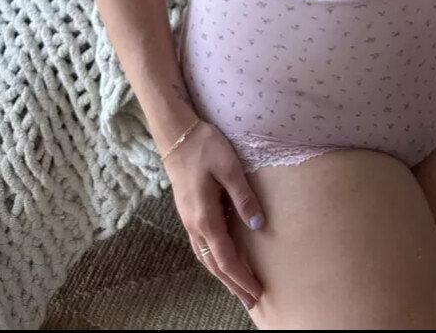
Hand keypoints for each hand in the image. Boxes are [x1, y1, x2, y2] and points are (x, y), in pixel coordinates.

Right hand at [165, 119, 265, 310]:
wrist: (177, 135)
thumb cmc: (205, 147)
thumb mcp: (230, 168)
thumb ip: (244, 197)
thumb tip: (258, 225)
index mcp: (205, 217)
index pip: (226, 259)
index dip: (242, 278)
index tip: (257, 292)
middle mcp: (195, 225)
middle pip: (215, 265)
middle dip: (233, 284)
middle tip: (252, 301)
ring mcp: (189, 220)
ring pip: (207, 258)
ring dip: (223, 275)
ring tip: (239, 288)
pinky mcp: (189, 213)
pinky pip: (202, 247)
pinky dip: (214, 261)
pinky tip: (222, 262)